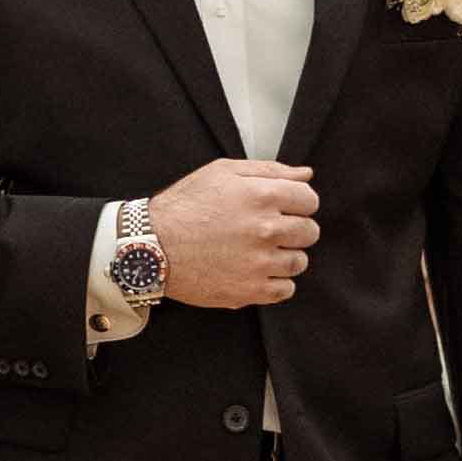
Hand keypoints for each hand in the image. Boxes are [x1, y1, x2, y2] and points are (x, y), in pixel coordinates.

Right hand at [147, 157, 320, 308]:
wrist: (151, 246)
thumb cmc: (184, 207)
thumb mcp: (221, 172)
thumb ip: (269, 170)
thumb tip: (305, 175)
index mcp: (261, 196)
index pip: (310, 200)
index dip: (298, 203)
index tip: (284, 208)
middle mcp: (265, 230)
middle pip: (309, 232)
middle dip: (294, 229)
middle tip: (269, 230)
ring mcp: (259, 263)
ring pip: (300, 262)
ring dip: (285, 256)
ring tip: (259, 251)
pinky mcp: (250, 290)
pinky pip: (286, 289)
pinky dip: (276, 282)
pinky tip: (255, 271)